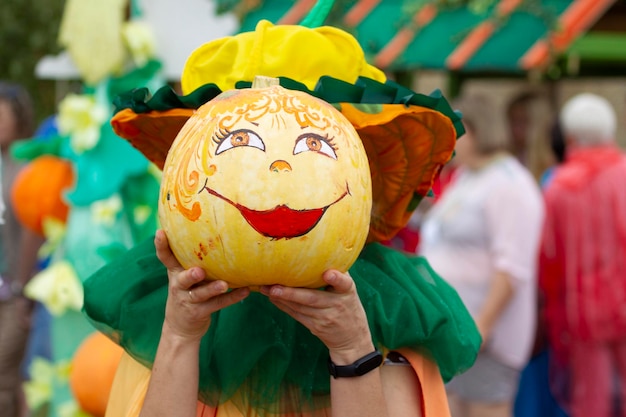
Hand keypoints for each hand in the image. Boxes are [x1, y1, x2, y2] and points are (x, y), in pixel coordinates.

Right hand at [155, 230, 249, 342]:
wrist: (180, 328)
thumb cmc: (187, 292)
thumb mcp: (184, 276)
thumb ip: (192, 259)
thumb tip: (212, 230)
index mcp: (175, 273)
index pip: (165, 258)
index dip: (161, 246)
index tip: (160, 233)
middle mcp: (179, 286)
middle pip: (182, 280)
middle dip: (190, 275)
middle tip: (199, 271)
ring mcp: (188, 301)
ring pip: (201, 294)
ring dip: (213, 289)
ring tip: (224, 284)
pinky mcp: (199, 313)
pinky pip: (217, 305)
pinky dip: (232, 298)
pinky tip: (245, 291)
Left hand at [259, 270, 373, 362]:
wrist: (352, 338)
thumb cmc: (348, 305)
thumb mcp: (349, 290)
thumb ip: (338, 273)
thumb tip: (319, 250)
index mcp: (347, 292)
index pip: (344, 284)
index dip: (336, 279)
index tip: (328, 274)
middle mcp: (336, 305)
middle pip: (312, 299)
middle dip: (291, 293)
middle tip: (274, 287)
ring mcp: (325, 318)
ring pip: (299, 308)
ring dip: (281, 298)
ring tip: (265, 289)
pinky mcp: (315, 326)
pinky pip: (296, 315)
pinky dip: (283, 305)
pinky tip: (271, 297)